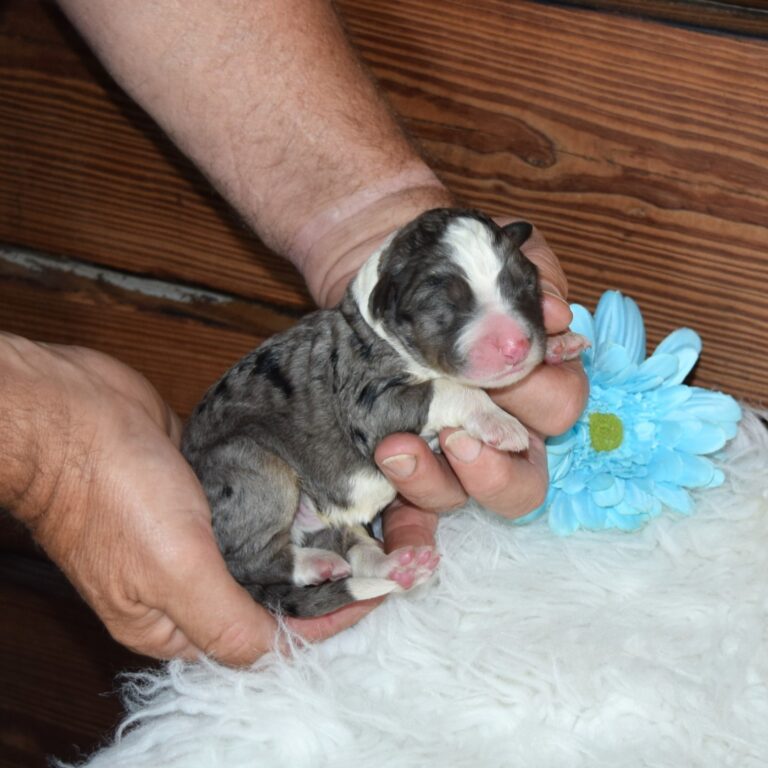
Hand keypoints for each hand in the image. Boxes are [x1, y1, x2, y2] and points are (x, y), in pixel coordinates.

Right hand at [0, 333, 380, 664]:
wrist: (73, 413)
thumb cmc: (111, 492)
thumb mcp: (172, 571)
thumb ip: (224, 622)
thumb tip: (277, 654)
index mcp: (172, 620)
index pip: (262, 638)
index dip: (321, 621)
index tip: (373, 592)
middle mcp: (187, 581)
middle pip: (268, 594)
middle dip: (323, 580)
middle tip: (378, 554)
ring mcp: (196, 532)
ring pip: (265, 548)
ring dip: (308, 539)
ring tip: (362, 521)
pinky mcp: (203, 489)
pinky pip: (256, 506)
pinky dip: (287, 503)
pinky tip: (324, 489)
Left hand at [375, 224, 588, 520]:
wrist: (391, 278)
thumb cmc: (453, 271)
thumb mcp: (496, 260)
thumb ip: (530, 280)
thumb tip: (556, 316)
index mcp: (535, 386)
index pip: (561, 408)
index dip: (539, 393)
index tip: (507, 365)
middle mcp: (501, 433)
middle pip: (524, 479)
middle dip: (494, 461)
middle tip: (458, 433)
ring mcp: (451, 459)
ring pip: (464, 500)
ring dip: (436, 484)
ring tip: (397, 448)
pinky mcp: (406, 470)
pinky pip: (414, 520)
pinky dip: (408, 538)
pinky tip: (396, 549)